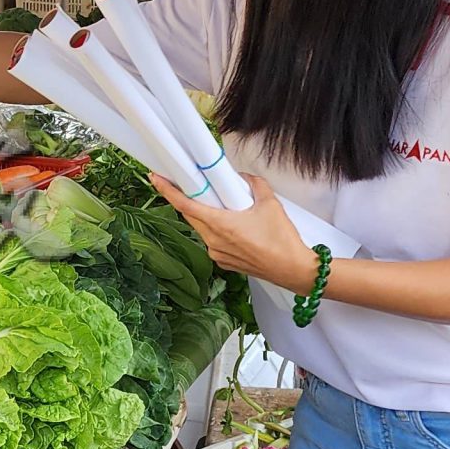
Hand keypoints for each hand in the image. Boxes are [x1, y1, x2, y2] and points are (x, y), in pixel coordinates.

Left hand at [147, 171, 317, 292]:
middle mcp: (214, 241)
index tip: (156, 179)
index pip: (185, 205)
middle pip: (191, 216)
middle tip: (190, 186)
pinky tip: (233, 225)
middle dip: (189, 200)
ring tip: (222, 206)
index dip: (167, 191)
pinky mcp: (224, 262)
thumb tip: (244, 178)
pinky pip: (213, 241)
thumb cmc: (282, 242)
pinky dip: (217, 230)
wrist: (293, 270)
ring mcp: (217, 253)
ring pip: (202, 228)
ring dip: (206, 215)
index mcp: (220, 225)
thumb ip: (254, 185)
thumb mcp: (270, 204)